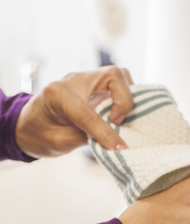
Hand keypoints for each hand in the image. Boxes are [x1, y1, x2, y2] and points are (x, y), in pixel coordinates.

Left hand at [15, 66, 133, 156]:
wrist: (29, 124)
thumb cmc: (39, 134)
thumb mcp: (59, 142)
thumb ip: (87, 139)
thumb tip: (116, 141)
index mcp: (56, 94)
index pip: (88, 112)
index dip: (106, 132)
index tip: (120, 148)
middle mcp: (74, 80)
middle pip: (112, 76)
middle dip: (124, 100)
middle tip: (118, 122)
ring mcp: (86, 79)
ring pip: (119, 75)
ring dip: (127, 96)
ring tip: (120, 117)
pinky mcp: (96, 84)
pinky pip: (119, 83)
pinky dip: (126, 96)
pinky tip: (120, 112)